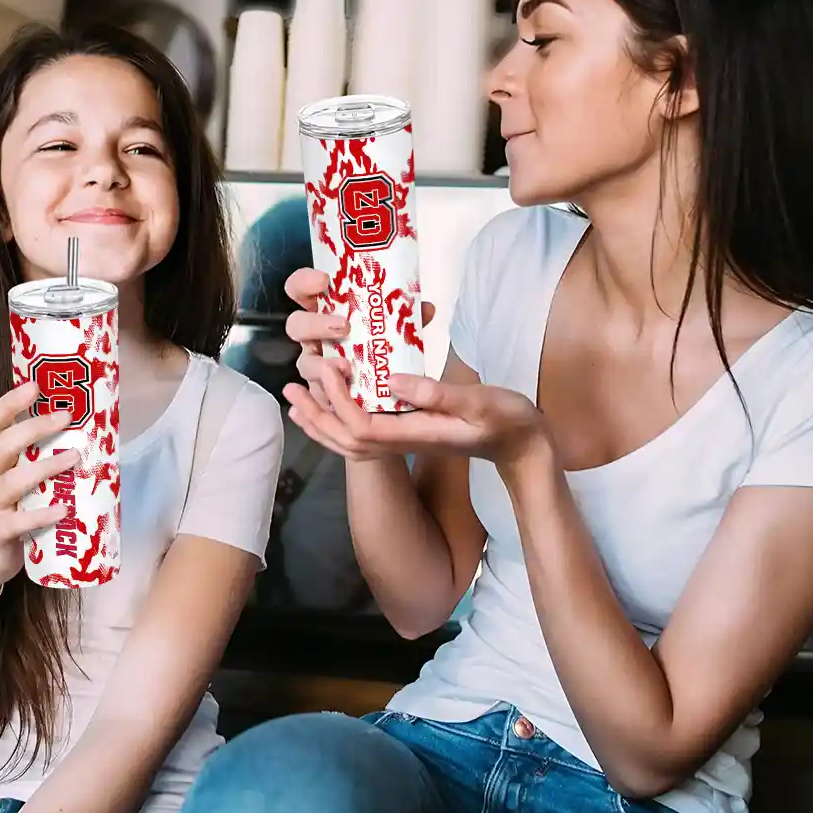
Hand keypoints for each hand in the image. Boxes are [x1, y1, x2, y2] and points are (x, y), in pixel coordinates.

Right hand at [0, 381, 79, 598]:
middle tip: (66, 416)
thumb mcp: (16, 477)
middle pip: (3, 445)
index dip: (10, 403)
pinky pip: (19, 522)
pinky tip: (64, 509)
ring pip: (13, 481)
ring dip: (45, 467)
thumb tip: (85, 431)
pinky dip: (42, 515)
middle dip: (34, 428)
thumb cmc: (8, 508)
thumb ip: (38, 457)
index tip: (34, 385)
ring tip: (74, 457)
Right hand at [283, 268, 435, 408]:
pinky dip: (326, 394)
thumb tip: (425, 309)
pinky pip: (316, 395)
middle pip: (296, 326)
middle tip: (343, 326)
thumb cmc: (391, 350)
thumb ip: (410, 320)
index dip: (304, 283)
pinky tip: (340, 393)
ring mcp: (317, 366)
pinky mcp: (324, 394)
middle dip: (314, 324)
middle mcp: (315, 338)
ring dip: (320, 365)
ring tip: (347, 368)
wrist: (402, 395)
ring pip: (305, 364)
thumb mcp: (404, 332)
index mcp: (326, 312)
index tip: (324, 280)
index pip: (301, 290)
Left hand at [284, 361, 550, 474]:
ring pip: (348, 441)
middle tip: (292, 387)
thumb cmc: (506, 420)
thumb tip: (391, 380)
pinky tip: (329, 403)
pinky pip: (360, 435)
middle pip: (344, 439)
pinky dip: (337, 421)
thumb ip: (436, 393)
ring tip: (296, 396)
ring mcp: (403, 442)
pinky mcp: (406, 435)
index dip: (338, 400)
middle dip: (315, 413)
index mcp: (415, 434)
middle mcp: (402, 443)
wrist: (520, 445)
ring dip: (319, 419)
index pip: (361, 426)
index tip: (330, 367)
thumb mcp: (478, 401)